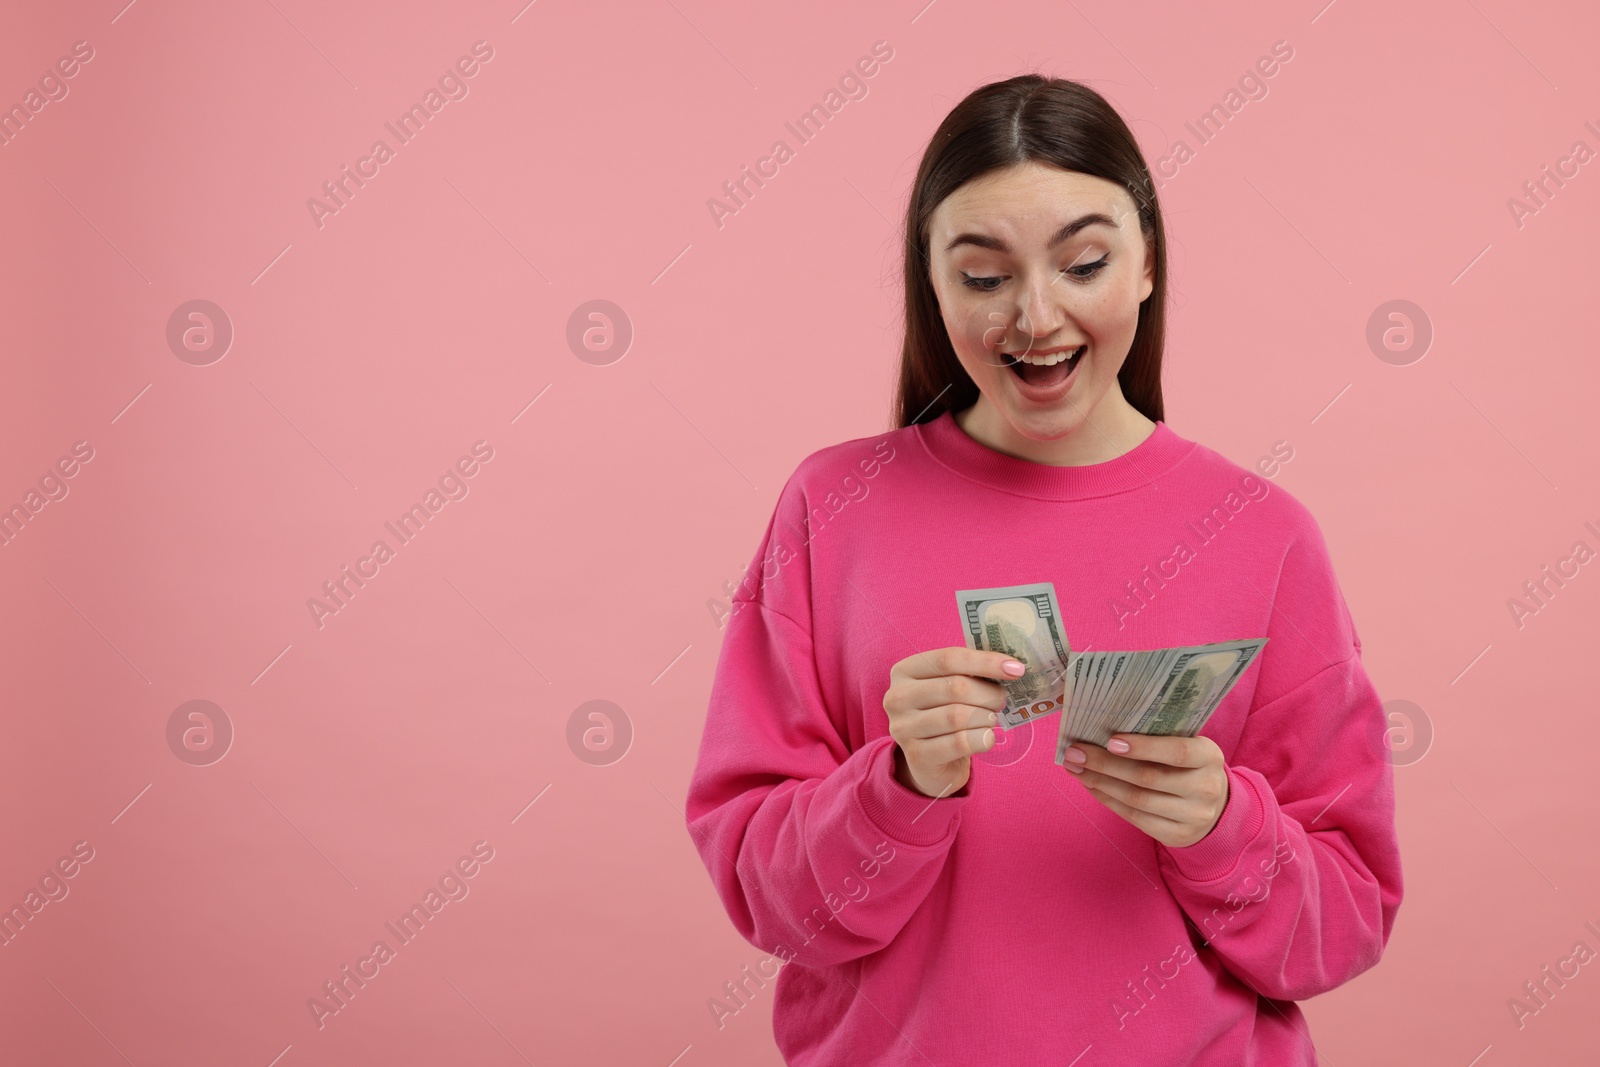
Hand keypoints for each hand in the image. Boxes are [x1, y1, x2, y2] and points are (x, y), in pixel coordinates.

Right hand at [883, 647, 1021, 797]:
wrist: (930, 761)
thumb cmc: (945, 714)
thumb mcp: (949, 687)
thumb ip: (970, 672)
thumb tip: (1011, 665)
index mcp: (904, 671)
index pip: (948, 658)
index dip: (985, 662)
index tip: (1016, 668)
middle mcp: (897, 697)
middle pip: (956, 687)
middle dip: (989, 694)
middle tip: (1001, 701)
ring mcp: (903, 728)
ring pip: (959, 716)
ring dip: (986, 718)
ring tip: (991, 720)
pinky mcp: (916, 756)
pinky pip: (960, 743)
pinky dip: (982, 739)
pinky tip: (987, 738)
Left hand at [1060, 733, 1229, 847]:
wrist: (1215, 806)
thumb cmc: (1188, 766)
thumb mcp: (1186, 745)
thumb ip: (1158, 737)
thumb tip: (1103, 729)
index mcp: (1209, 757)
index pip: (1177, 752)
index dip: (1143, 747)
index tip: (1110, 740)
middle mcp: (1205, 788)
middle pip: (1148, 778)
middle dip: (1105, 764)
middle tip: (1075, 752)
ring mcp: (1193, 816)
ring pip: (1137, 800)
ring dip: (1100, 782)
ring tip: (1076, 768)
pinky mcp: (1177, 835)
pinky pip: (1134, 818)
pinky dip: (1108, 800)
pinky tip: (1091, 786)